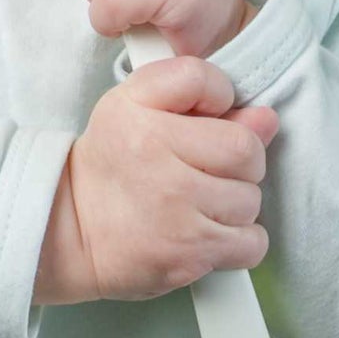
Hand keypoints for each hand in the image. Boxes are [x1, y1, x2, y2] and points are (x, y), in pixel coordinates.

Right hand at [34, 56, 278, 303]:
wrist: (72, 228)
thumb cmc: (111, 161)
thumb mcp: (135, 104)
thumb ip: (198, 96)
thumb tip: (266, 118)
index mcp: (141, 112)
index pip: (207, 82)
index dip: (220, 97)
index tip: (207, 117)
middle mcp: (159, 160)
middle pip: (246, 149)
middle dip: (239, 159)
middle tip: (211, 167)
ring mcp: (176, 212)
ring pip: (251, 198)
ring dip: (237, 201)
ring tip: (204, 200)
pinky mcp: (188, 256)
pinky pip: (251, 244)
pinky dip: (241, 240)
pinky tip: (212, 229)